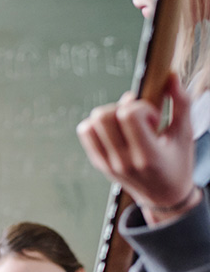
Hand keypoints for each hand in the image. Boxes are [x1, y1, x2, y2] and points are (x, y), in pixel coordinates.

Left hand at [77, 73, 201, 224]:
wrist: (163, 197)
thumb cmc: (178, 162)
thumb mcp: (185, 134)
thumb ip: (181, 104)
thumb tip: (171, 75)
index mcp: (147, 156)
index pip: (128, 115)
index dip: (141, 107)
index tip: (154, 117)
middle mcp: (122, 161)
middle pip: (103, 116)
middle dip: (122, 107)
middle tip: (139, 118)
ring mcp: (106, 163)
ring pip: (90, 123)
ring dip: (109, 115)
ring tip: (127, 124)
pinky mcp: (98, 162)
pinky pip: (86, 132)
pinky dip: (98, 125)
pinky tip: (117, 130)